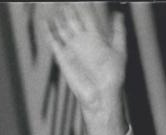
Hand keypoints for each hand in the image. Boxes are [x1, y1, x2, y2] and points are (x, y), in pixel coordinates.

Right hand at [45, 3, 127, 134]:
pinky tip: (45, 19)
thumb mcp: (120, 51)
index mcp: (95, 37)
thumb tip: (119, 14)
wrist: (102, 95)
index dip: (83, 5)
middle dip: (68, 7)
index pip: (87, 16)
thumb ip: (118, 32)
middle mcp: (82, 40)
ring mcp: (71, 47)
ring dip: (58, 15)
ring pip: (61, 26)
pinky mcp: (63, 56)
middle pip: (72, 18)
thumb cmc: (113, 77)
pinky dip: (48, 30)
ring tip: (55, 3)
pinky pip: (53, 40)